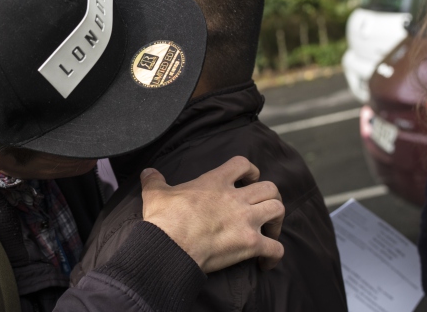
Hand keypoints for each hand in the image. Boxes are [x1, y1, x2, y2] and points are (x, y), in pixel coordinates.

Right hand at [140, 156, 284, 272]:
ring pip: (278, 210)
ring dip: (277, 220)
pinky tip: (266, 262)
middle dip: (270, 196)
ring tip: (269, 230)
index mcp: (215, 182)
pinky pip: (276, 248)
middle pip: (269, 187)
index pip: (242, 164)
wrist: (171, 245)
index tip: (249, 179)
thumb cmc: (165, 219)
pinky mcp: (250, 244)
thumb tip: (148, 172)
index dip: (250, 170)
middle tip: (261, 207)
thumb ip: (155, 181)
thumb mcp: (156, 194)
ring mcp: (246, 220)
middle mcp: (236, 198)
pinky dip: (274, 255)